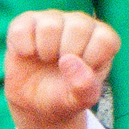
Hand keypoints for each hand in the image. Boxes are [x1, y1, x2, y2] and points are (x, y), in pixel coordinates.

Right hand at [4, 10, 120, 128]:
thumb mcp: (77, 102)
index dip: (91, 59)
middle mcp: (80, 27)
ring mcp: (54, 21)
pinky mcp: (28, 23)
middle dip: (67, 53)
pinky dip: (23, 44)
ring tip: (44, 63)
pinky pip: (23, 25)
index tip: (80, 75)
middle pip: (79, 25)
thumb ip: (84, 87)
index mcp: (100, 43)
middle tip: (60, 69)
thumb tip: (72, 63)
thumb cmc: (63, 102)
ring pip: (50, 21)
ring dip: (44, 49)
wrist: (36, 107)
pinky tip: (27, 56)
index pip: (105, 38)